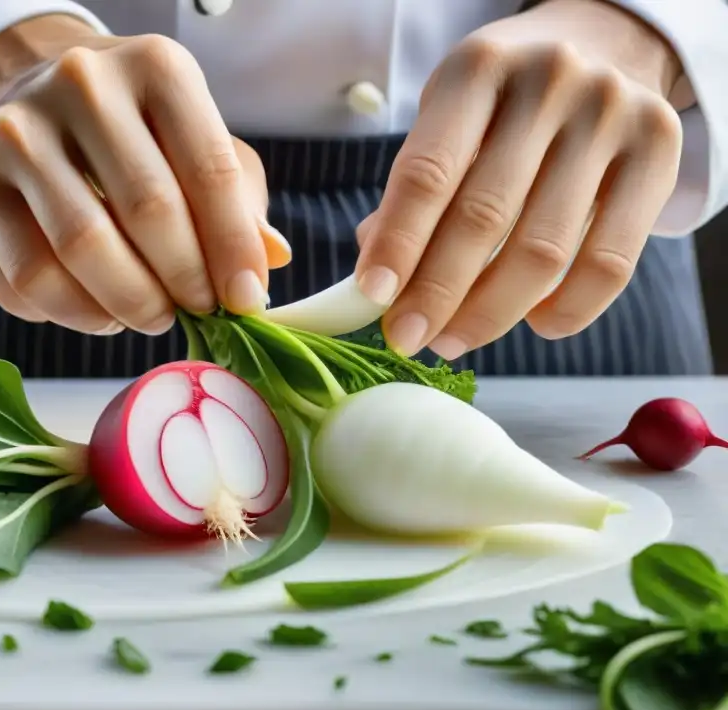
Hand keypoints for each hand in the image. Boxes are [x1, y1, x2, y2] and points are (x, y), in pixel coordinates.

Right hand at [0, 17, 288, 335]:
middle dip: (183, 282)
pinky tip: (96, 307)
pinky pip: (24, 283)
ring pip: (78, 253)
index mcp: (154, 66)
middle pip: (146, 212)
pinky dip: (71, 314)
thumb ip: (238, 199)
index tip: (245, 301)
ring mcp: (9, 135)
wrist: (33, 105)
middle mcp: (77, 86)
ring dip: (127, 306)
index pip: (209, 169)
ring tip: (148, 314)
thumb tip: (267, 260)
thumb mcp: (198, 144)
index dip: (232, 248)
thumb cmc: (136, 136)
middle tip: (196, 312)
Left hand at [354, 0, 684, 359]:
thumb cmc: (504, 103)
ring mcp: (610, 115)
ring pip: (545, 250)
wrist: (603, 47)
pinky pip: (612, 261)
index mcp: (478, 69)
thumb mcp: (448, 121)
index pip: (428, 173)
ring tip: (453, 339)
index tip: (373, 298)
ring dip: (490, 313)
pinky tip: (535, 323)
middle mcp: (550, 82)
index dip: (398, 243)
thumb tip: (380, 284)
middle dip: (437, 293)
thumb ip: (415, 193)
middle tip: (408, 338)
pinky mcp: (659, 150)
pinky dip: (568, 309)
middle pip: (484, 217)